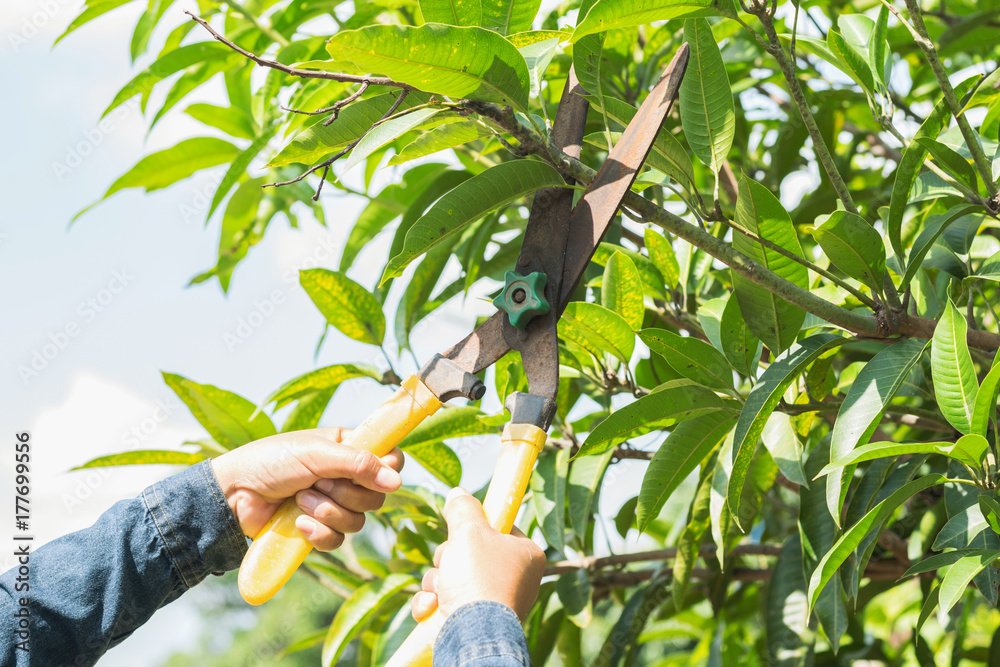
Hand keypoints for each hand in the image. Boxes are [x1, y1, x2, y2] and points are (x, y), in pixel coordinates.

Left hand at [210, 427, 403, 550]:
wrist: (233, 494)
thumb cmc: (271, 461)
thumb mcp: (317, 454)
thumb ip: (359, 464)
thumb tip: (397, 482)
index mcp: (348, 449)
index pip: (390, 459)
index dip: (388, 469)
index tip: (374, 473)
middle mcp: (345, 477)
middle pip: (377, 496)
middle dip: (346, 494)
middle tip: (318, 483)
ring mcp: (333, 505)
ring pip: (358, 521)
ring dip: (327, 511)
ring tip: (300, 500)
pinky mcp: (318, 530)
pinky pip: (337, 540)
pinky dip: (318, 532)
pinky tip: (298, 523)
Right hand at [410, 487, 545, 621]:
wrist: (470, 636)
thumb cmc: (479, 580)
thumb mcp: (470, 531)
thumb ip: (464, 509)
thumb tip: (459, 493)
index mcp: (525, 555)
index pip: (499, 527)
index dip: (476, 526)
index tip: (464, 527)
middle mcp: (513, 578)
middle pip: (469, 551)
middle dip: (449, 557)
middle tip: (451, 563)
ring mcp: (491, 601)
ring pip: (451, 575)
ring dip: (437, 580)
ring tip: (442, 589)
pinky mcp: (469, 621)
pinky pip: (443, 601)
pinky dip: (432, 603)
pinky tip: (432, 607)